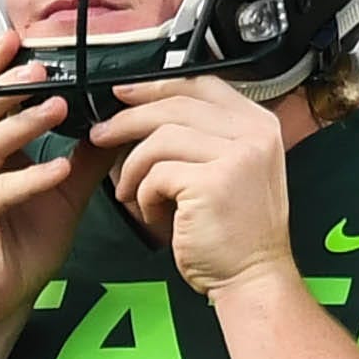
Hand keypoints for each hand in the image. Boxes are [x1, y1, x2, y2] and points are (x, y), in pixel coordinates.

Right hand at [0, 75, 101, 335]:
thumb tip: (122, 121)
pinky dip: (28, 179)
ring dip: (22, 125)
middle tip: (44, 68)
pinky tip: (58, 171)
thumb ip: (86, 155)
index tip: (21, 39)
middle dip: (9, 86)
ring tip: (58, 108)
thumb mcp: (61, 192)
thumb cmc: (17, 248)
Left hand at [89, 76, 295, 298]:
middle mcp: (254, 133)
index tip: (124, 94)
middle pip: (176, 106)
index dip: (157, 86)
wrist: (251, 274)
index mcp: (258, 124)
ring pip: (160, 139)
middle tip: (100, 136)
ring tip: (131, 195)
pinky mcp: (214, 181)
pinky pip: (158, 174)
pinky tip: (152, 214)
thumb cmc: (232, 230)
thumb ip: (202, 139)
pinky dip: (144, 196)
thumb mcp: (228, 170)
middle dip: (128, 121)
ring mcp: (238, 155)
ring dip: (133, 169)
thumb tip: (146, 116)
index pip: (202, 85)